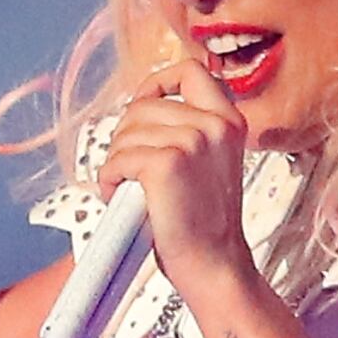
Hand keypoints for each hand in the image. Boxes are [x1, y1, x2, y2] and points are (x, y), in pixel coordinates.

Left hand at [95, 53, 250, 287]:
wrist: (213, 265)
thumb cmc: (204, 224)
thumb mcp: (209, 163)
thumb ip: (188, 131)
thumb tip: (141, 107)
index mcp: (229, 121)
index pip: (190, 71)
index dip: (157, 82)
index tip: (144, 104)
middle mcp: (214, 125)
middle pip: (143, 104)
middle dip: (125, 136)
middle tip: (129, 170)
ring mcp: (192, 140)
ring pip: (126, 133)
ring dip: (116, 161)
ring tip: (127, 188)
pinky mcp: (166, 163)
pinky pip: (117, 159)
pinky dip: (108, 179)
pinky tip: (119, 197)